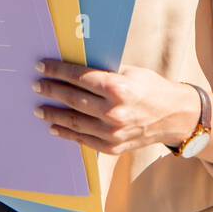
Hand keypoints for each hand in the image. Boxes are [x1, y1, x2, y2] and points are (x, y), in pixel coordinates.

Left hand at [31, 61, 199, 154]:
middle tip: (36, 86)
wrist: (175, 116)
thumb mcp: (130, 72)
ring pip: (74, 122)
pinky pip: (84, 140)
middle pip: (73, 99)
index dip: (57, 71)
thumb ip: (104, 71)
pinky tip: (54, 127)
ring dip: (53, 114)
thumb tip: (74, 64)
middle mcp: (113, 112)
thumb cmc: (151, 87)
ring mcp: (112, 132)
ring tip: (39, 108)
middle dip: (51, 91)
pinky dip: (67, 133)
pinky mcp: (113, 147)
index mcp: (117, 88)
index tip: (41, 67)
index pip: (79, 77)